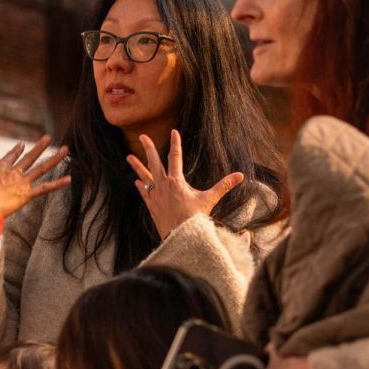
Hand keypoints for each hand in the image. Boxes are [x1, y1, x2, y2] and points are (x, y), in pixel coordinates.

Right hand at [0, 135, 70, 219]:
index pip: (10, 156)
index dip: (17, 150)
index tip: (22, 144)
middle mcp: (12, 172)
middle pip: (30, 157)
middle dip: (40, 147)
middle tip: (49, 138)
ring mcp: (21, 183)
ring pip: (41, 168)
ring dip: (55, 159)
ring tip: (66, 149)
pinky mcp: (26, 195)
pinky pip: (45, 188)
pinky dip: (58, 184)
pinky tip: (69, 178)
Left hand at [126, 130, 243, 237]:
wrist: (180, 237)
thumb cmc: (195, 218)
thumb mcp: (210, 199)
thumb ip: (224, 185)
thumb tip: (240, 175)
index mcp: (176, 181)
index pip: (175, 157)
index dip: (175, 143)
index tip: (174, 131)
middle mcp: (162, 186)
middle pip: (154, 162)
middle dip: (148, 148)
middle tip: (142, 136)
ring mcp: (155, 196)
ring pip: (144, 176)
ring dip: (137, 166)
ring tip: (128, 156)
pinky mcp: (152, 206)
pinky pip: (144, 193)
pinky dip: (141, 186)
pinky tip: (137, 181)